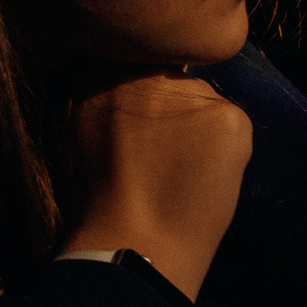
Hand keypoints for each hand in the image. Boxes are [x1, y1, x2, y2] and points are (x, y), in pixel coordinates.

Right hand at [57, 73, 251, 300]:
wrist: (132, 247)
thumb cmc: (95, 203)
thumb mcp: (76, 131)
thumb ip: (100, 99)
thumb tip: (133, 90)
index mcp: (95, 70)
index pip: (129, 59)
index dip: (134, 93)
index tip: (132, 126)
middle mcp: (142, 69)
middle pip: (168, 77)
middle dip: (167, 107)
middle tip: (157, 153)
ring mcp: (188, 90)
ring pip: (201, 100)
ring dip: (196, 126)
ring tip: (178, 172)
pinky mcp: (227, 115)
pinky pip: (230, 123)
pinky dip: (223, 150)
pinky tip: (199, 180)